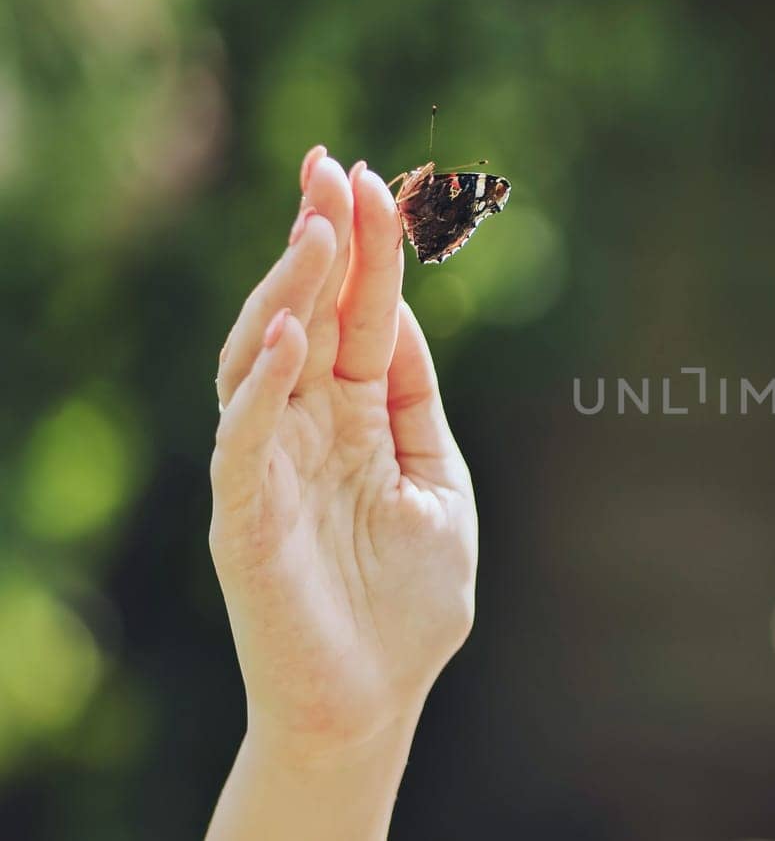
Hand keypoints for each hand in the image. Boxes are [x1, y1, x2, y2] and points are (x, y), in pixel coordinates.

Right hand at [208, 145, 476, 761]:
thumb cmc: (409, 601)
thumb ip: (415, 402)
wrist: (375, 698)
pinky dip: (259, 390)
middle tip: (331, 170)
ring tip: (320, 233)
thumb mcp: (439, 482)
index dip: (365, 249)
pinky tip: (289, 340)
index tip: (369, 177)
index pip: (357, 315)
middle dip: (320, 242)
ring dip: (289, 294)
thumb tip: (398, 313)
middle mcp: (304, 428)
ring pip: (261, 359)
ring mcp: (269, 467)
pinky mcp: (242, 517)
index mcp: (355, 416)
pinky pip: (242, 442)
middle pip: (304, 316)